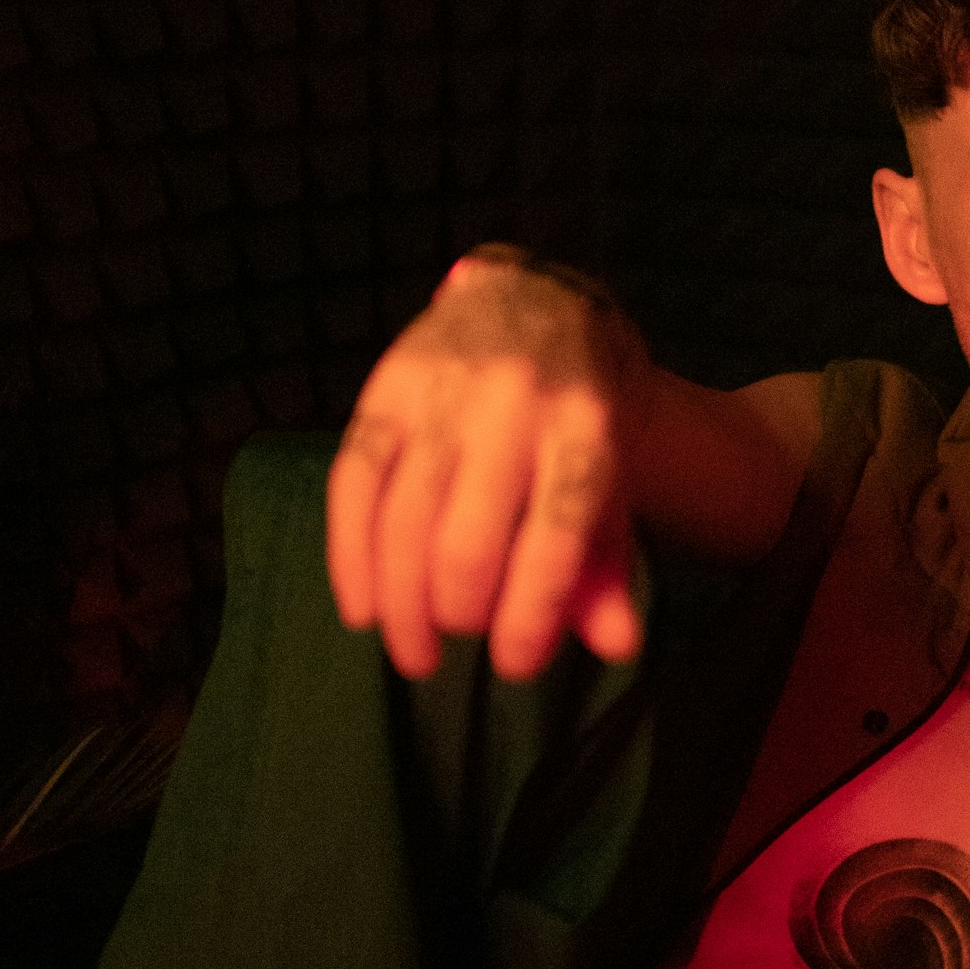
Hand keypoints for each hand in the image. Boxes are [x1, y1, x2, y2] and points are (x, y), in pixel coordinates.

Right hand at [327, 248, 653, 680]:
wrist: (538, 301)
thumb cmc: (579, 418)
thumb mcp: (612, 483)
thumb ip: (608, 567)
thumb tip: (618, 648)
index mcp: (586, 429)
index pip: (555, 539)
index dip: (529, 616)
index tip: (514, 667)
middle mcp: (512, 405)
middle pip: (466, 540)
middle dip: (456, 616)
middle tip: (453, 652)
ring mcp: (442, 392)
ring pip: (402, 520)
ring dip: (400, 605)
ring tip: (413, 651)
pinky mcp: (384, 386)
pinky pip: (351, 484)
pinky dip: (351, 559)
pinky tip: (361, 610)